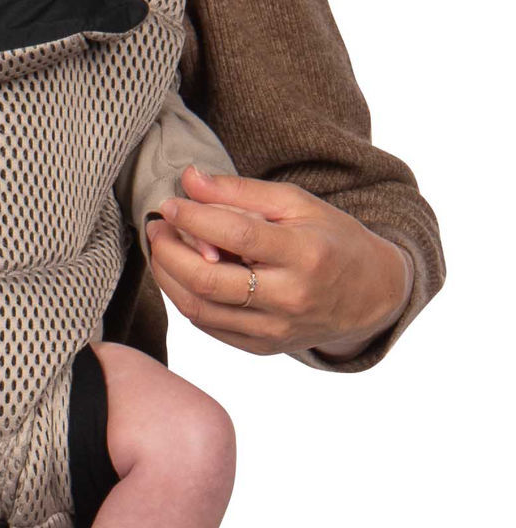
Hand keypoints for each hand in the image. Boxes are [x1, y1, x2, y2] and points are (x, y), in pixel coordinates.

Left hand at [146, 166, 411, 358]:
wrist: (370, 295)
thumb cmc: (331, 240)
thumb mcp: (296, 204)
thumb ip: (241, 191)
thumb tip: (189, 179)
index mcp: (304, 256)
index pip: (237, 236)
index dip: (195, 218)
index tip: (170, 204)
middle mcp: (289, 299)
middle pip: (209, 282)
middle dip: (169, 252)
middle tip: (156, 226)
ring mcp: (275, 330)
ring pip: (200, 310)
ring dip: (168, 277)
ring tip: (162, 248)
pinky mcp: (263, 348)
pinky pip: (208, 327)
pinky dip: (185, 298)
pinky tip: (181, 274)